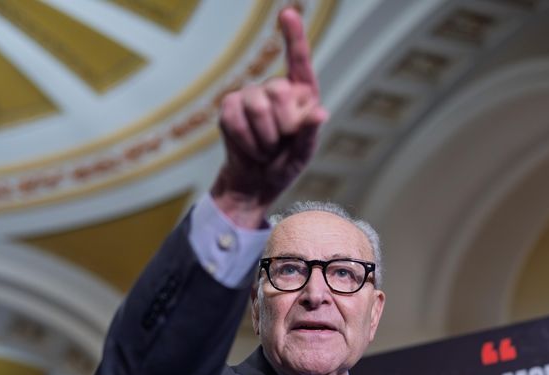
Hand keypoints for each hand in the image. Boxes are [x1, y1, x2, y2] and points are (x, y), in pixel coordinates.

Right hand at [211, 6, 327, 227]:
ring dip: (264, 138)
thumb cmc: (285, 165)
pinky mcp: (228, 108)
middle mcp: (276, 88)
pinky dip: (246, 141)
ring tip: (267, 149)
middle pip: (279, 91)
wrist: (256, 183)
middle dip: (283, 126)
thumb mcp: (304, 154)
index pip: (299, 61)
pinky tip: (250, 149)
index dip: (293, 36)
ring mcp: (250, 95)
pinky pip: (235, 118)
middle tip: (281, 144)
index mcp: (301, 94)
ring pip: (257, 105)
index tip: (287, 13)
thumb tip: (320, 113)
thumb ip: (311, 133)